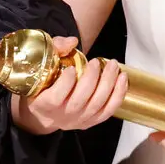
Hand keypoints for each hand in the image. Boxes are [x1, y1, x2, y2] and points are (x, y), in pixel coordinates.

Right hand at [11, 36, 128, 134]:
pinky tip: (122, 79)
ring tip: (113, 66)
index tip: (72, 68)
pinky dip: (119, 94)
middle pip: (80, 100)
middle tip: (96, 62)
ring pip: (97, 104)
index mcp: (45, 104)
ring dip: (108, 84)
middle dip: (91, 79)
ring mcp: (80, 120)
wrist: (48, 112)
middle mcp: (63, 115)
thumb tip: (72, 42)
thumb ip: (55, 49)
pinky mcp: (93, 121)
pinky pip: (109, 110)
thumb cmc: (44, 86)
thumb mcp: (42, 66)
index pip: (55, 97)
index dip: (66, 83)